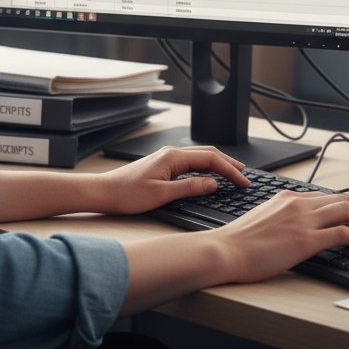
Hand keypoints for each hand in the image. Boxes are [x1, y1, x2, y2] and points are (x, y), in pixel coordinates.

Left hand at [97, 145, 248, 214]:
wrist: (104, 192)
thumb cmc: (128, 194)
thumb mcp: (162, 195)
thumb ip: (190, 188)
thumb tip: (213, 183)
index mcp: (173, 157)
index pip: (210, 159)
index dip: (229, 170)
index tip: (243, 181)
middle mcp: (171, 153)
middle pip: (208, 153)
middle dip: (228, 163)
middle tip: (245, 176)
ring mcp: (167, 158)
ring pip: (200, 156)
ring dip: (218, 164)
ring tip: (233, 173)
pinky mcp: (163, 165)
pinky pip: (191, 162)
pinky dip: (206, 167)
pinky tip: (210, 175)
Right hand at [213, 189, 348, 283]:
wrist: (225, 250)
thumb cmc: (237, 242)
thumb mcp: (262, 219)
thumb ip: (281, 217)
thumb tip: (293, 228)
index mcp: (286, 197)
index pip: (323, 197)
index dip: (343, 206)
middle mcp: (297, 203)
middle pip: (340, 200)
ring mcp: (303, 220)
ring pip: (347, 211)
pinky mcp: (306, 239)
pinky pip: (344, 233)